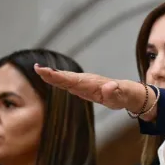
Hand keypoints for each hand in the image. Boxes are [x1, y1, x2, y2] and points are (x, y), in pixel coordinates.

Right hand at [33, 65, 152, 117]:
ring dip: (52, 75)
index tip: (46, 71)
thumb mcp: (122, 96)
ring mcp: (84, 83)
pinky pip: (68, 82)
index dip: (59, 76)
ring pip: (66, 79)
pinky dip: (58, 78)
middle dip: (52, 74)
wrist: (127, 93)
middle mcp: (86, 81)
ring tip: (39, 70)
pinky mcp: (82, 87)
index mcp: (93, 83)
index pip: (73, 80)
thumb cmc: (124, 95)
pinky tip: (48, 76)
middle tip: (37, 68)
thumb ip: (115, 92)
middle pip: (67, 77)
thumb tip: (110, 87)